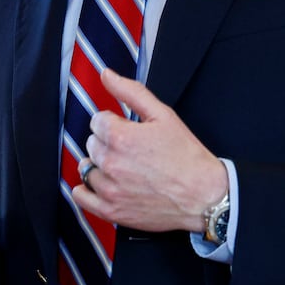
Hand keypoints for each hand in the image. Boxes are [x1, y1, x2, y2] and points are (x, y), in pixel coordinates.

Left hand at [74, 69, 227, 232]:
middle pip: (91, 143)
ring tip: (122, 168)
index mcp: (120, 136)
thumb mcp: (163, 115)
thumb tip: (106, 75)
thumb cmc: (186, 155)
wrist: (204, 195)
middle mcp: (111, 163)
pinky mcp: (112, 210)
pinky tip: (101, 184)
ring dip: (99, 165)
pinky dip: (85, 190)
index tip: (127, 130)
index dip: (113, 123)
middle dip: (107, 143)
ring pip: (86, 168)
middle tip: (130, 149)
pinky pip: (81, 197)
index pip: (97, 121)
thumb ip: (131, 92)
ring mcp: (110, 189)